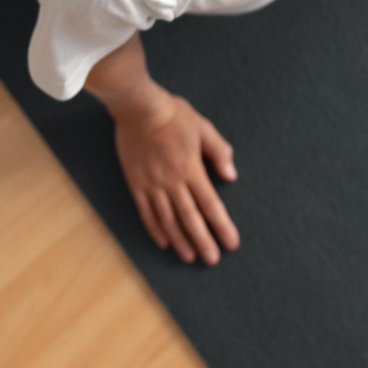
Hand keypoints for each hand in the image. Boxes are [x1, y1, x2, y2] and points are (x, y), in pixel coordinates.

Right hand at [113, 89, 238, 264]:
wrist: (138, 108)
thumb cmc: (173, 115)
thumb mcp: (204, 128)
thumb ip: (219, 152)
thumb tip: (231, 176)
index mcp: (191, 169)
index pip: (210, 204)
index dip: (221, 226)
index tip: (231, 243)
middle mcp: (172, 181)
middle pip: (190, 218)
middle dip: (203, 241)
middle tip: (212, 260)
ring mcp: (152, 184)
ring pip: (168, 219)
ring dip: (180, 240)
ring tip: (189, 257)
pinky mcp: (136, 183)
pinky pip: (146, 211)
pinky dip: (155, 229)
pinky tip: (163, 241)